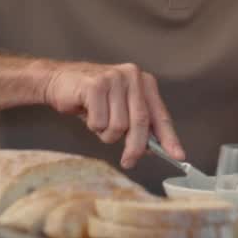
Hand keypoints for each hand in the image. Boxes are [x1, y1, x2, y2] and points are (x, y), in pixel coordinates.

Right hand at [42, 61, 183, 168]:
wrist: (58, 81)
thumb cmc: (91, 98)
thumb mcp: (119, 108)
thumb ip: (137, 124)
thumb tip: (152, 149)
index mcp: (144, 82)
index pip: (160, 114)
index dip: (169, 138)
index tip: (178, 155)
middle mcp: (133, 76)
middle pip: (141, 122)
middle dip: (135, 147)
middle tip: (129, 161)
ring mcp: (114, 78)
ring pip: (119, 126)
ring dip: (106, 134)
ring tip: (98, 121)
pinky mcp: (95, 84)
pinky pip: (99, 122)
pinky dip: (93, 126)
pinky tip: (88, 113)